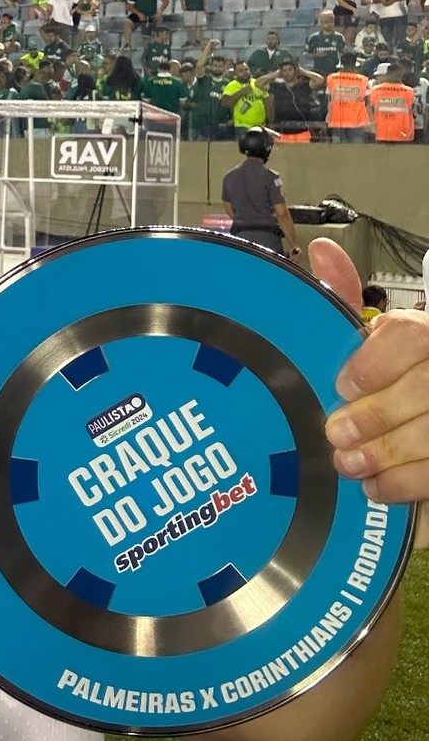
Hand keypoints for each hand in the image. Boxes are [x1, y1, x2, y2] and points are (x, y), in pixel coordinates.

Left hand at [313, 238, 428, 547]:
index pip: (409, 336)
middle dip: (376, 417)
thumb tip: (322, 252)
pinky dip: (408, 485)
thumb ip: (351, 298)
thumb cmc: (402, 366)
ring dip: (388, 456)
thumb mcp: (381, 331)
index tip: (342, 386)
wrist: (422, 395)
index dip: (374, 364)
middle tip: (337, 435)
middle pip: (425, 389)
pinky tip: (376, 488)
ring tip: (349, 466)